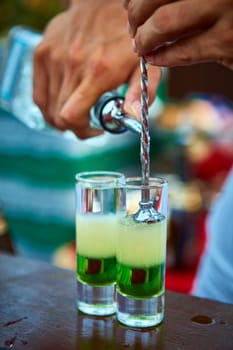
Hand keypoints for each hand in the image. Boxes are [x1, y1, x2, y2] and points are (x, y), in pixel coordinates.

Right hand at [33, 0, 160, 138]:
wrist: (106, 3)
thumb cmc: (128, 39)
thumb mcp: (145, 67)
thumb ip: (140, 95)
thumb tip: (132, 120)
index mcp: (97, 73)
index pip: (72, 117)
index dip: (82, 131)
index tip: (96, 128)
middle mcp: (71, 65)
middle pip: (58, 116)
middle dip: (75, 125)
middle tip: (90, 118)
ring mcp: (53, 57)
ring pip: (47, 106)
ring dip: (61, 115)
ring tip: (78, 107)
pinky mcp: (42, 51)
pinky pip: (38, 92)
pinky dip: (48, 102)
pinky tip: (63, 99)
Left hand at [124, 0, 232, 69]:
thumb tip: (141, 4)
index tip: (128, 5)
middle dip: (136, 14)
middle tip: (132, 27)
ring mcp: (226, 9)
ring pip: (165, 21)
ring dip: (145, 37)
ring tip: (139, 45)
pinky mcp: (228, 42)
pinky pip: (183, 51)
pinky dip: (161, 57)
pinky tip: (153, 58)